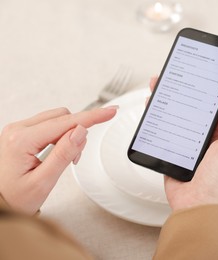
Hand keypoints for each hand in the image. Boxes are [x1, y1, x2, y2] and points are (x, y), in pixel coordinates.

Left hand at [0, 106, 116, 213]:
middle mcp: (18, 130)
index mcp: (21, 140)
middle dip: (78, 132)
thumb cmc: (14, 198)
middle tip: (76, 157)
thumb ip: (63, 155)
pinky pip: (50, 124)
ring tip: (66, 158)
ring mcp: (19, 130)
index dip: (92, 117)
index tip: (110, 112)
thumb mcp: (43, 182)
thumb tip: (81, 131)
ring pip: (57, 119)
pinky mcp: (22, 133)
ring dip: (70, 134)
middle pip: (62, 117)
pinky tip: (58, 151)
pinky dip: (61, 135)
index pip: (66, 123)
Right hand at [148, 77, 217, 210]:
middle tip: (175, 78)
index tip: (200, 78)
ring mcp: (186, 149)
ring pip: (175, 121)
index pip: (214, 109)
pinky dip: (156, 125)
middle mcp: (203, 141)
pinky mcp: (171, 156)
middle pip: (191, 112)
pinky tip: (152, 111)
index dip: (207, 93)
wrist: (199, 206)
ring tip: (160, 88)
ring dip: (167, 105)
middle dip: (182, 95)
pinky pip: (163, 137)